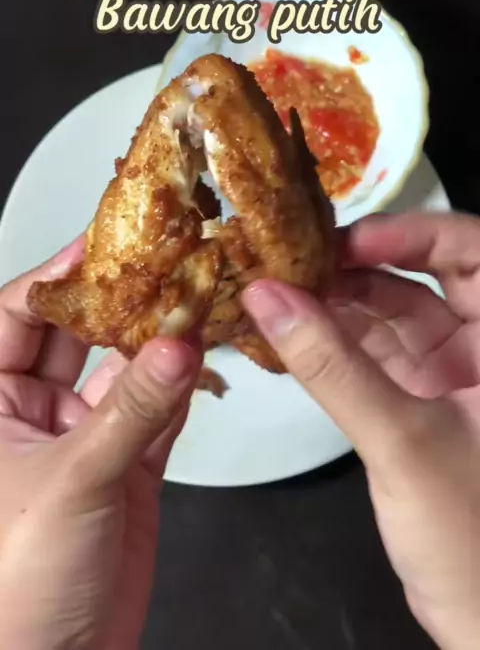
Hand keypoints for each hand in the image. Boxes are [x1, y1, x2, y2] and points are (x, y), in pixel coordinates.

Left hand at [0, 238, 200, 649]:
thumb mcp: (72, 479)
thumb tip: (176, 345)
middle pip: (78, 333)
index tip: (106, 239)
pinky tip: (203, 356)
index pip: (20, 314)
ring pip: (122, 370)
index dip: (61, 274)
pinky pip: (155, 411)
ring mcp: (82, 437)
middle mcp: (30, 411)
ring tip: (195, 299)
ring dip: (156, 341)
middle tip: (163, 259)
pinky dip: (180, 386)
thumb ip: (134, 409)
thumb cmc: (12, 585)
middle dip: (119, 299)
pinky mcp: (125, 467)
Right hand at [243, 212, 479, 649]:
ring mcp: (452, 376)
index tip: (344, 242)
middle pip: (421, 277)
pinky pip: (374, 358)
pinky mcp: (422, 405)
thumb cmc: (473, 537)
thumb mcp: (401, 441)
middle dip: (358, 268)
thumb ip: (331, 368)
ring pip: (391, 317)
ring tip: (275, 296)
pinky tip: (289, 336)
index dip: (411, 231)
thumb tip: (267, 297)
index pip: (470, 248)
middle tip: (291, 265)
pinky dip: (334, 346)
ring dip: (336, 307)